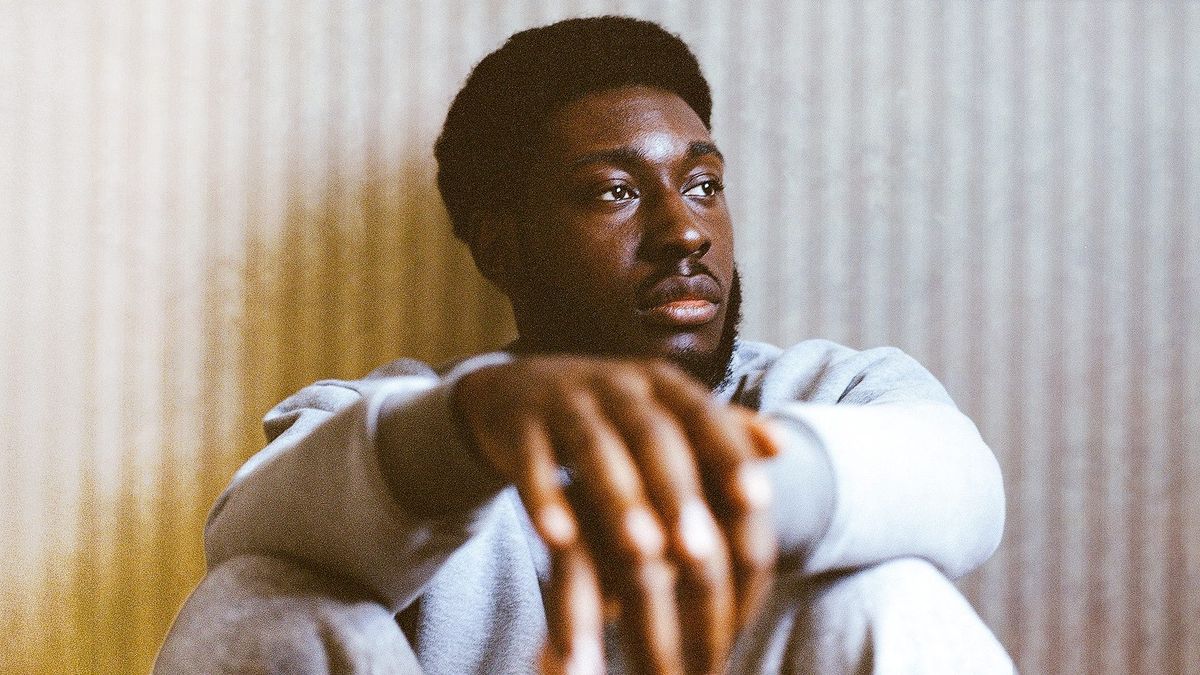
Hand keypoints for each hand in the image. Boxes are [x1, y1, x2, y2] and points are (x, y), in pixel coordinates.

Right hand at [453, 356, 780, 673]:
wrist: (514, 392)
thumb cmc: (611, 417)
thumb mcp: (663, 413)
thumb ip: (720, 432)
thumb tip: (784, 444)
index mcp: (660, 382)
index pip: (703, 414)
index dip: (730, 454)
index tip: (759, 501)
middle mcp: (615, 384)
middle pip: (651, 435)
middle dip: (677, 492)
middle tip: (700, 550)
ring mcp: (563, 401)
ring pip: (594, 448)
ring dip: (619, 499)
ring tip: (641, 551)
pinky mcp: (517, 425)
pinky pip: (531, 462)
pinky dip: (544, 497)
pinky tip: (557, 538)